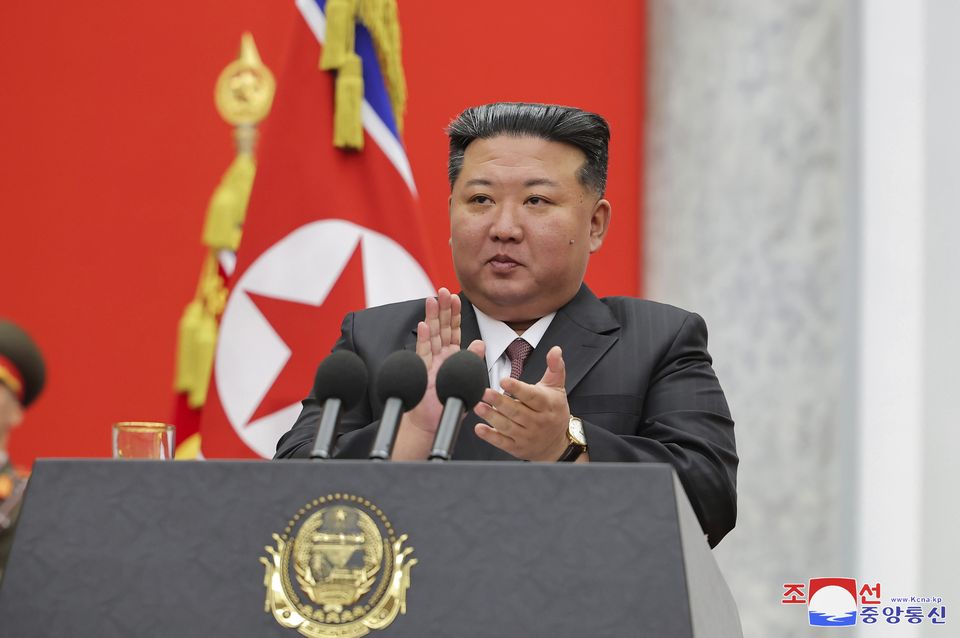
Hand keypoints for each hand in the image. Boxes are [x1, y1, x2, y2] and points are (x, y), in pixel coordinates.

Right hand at [393, 288, 482, 458]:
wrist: (433, 421)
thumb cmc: (450, 402)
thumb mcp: (468, 380)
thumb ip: (472, 361)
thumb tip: (481, 343)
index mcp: (453, 356)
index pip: (455, 331)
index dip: (455, 314)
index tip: (456, 297)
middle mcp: (441, 355)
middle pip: (441, 328)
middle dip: (442, 309)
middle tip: (442, 291)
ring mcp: (431, 362)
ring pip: (431, 335)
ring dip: (431, 318)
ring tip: (431, 300)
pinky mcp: (423, 372)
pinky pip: (423, 353)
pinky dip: (423, 339)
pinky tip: (422, 325)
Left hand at [473, 345, 570, 461]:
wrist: (557, 444)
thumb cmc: (554, 411)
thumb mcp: (557, 388)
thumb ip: (555, 367)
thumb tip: (555, 350)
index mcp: (547, 405)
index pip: (532, 396)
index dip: (517, 388)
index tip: (504, 380)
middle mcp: (537, 422)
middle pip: (517, 411)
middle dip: (499, 402)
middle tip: (484, 392)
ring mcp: (527, 436)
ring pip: (508, 426)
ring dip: (491, 417)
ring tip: (478, 406)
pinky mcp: (517, 448)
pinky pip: (502, 442)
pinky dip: (490, 436)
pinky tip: (479, 428)